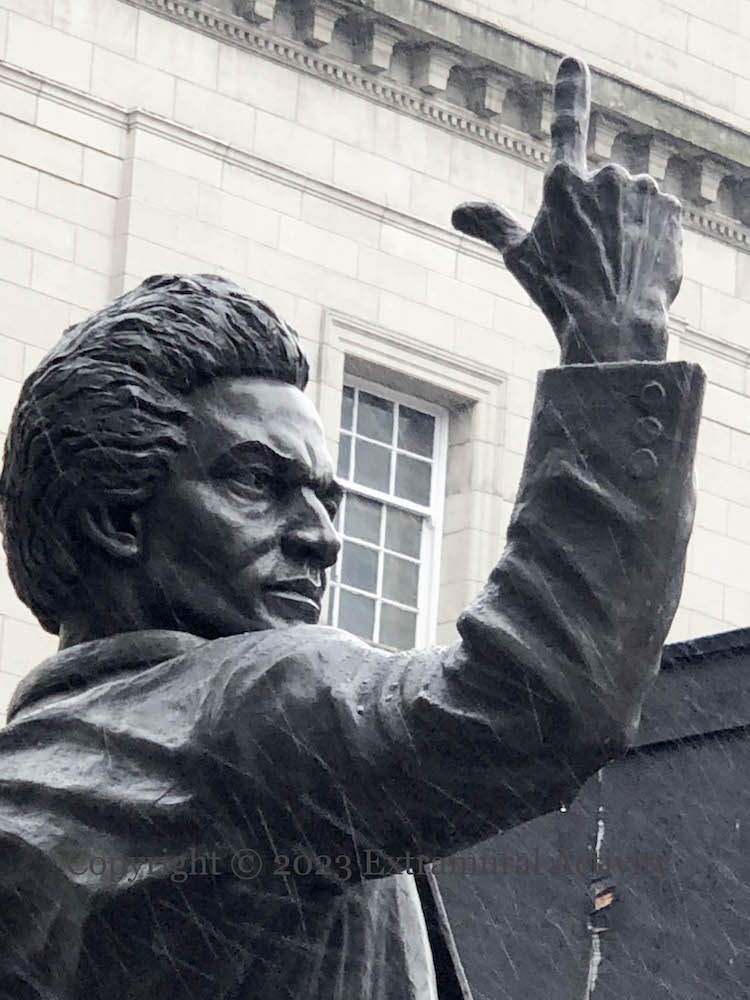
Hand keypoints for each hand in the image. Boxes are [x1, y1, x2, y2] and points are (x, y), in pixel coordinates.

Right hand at [452, 57, 681, 364]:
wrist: (615, 326)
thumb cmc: (560, 293)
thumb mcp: (519, 258)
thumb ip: (491, 224)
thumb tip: (456, 211)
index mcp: (564, 182)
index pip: (567, 123)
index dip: (569, 89)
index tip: (573, 60)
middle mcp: (606, 175)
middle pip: (598, 187)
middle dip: (595, 213)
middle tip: (585, 258)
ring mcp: (643, 190)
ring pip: (630, 202)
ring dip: (624, 224)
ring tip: (613, 266)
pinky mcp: (672, 208)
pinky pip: (657, 216)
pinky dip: (650, 235)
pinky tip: (638, 265)